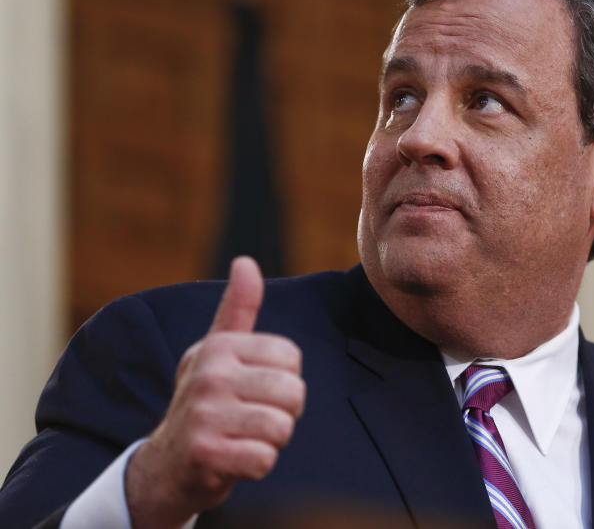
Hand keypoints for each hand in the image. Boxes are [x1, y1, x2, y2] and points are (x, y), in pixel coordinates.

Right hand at [125, 257, 305, 528]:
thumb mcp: (217, 351)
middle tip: (251, 418)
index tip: (254, 388)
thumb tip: (246, 262)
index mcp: (219, 346)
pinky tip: (234, 459)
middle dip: (283, 413)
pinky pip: (265, 458)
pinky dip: (258, 465)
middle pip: (293, 392)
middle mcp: (208, 374)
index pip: (292, 357)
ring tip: (243, 437)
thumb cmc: (206, 401)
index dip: (284, 379)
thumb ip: (238, 308)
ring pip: (282, 427)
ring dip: (271, 440)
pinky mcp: (205, 453)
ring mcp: (204, 414)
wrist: (167, 464)